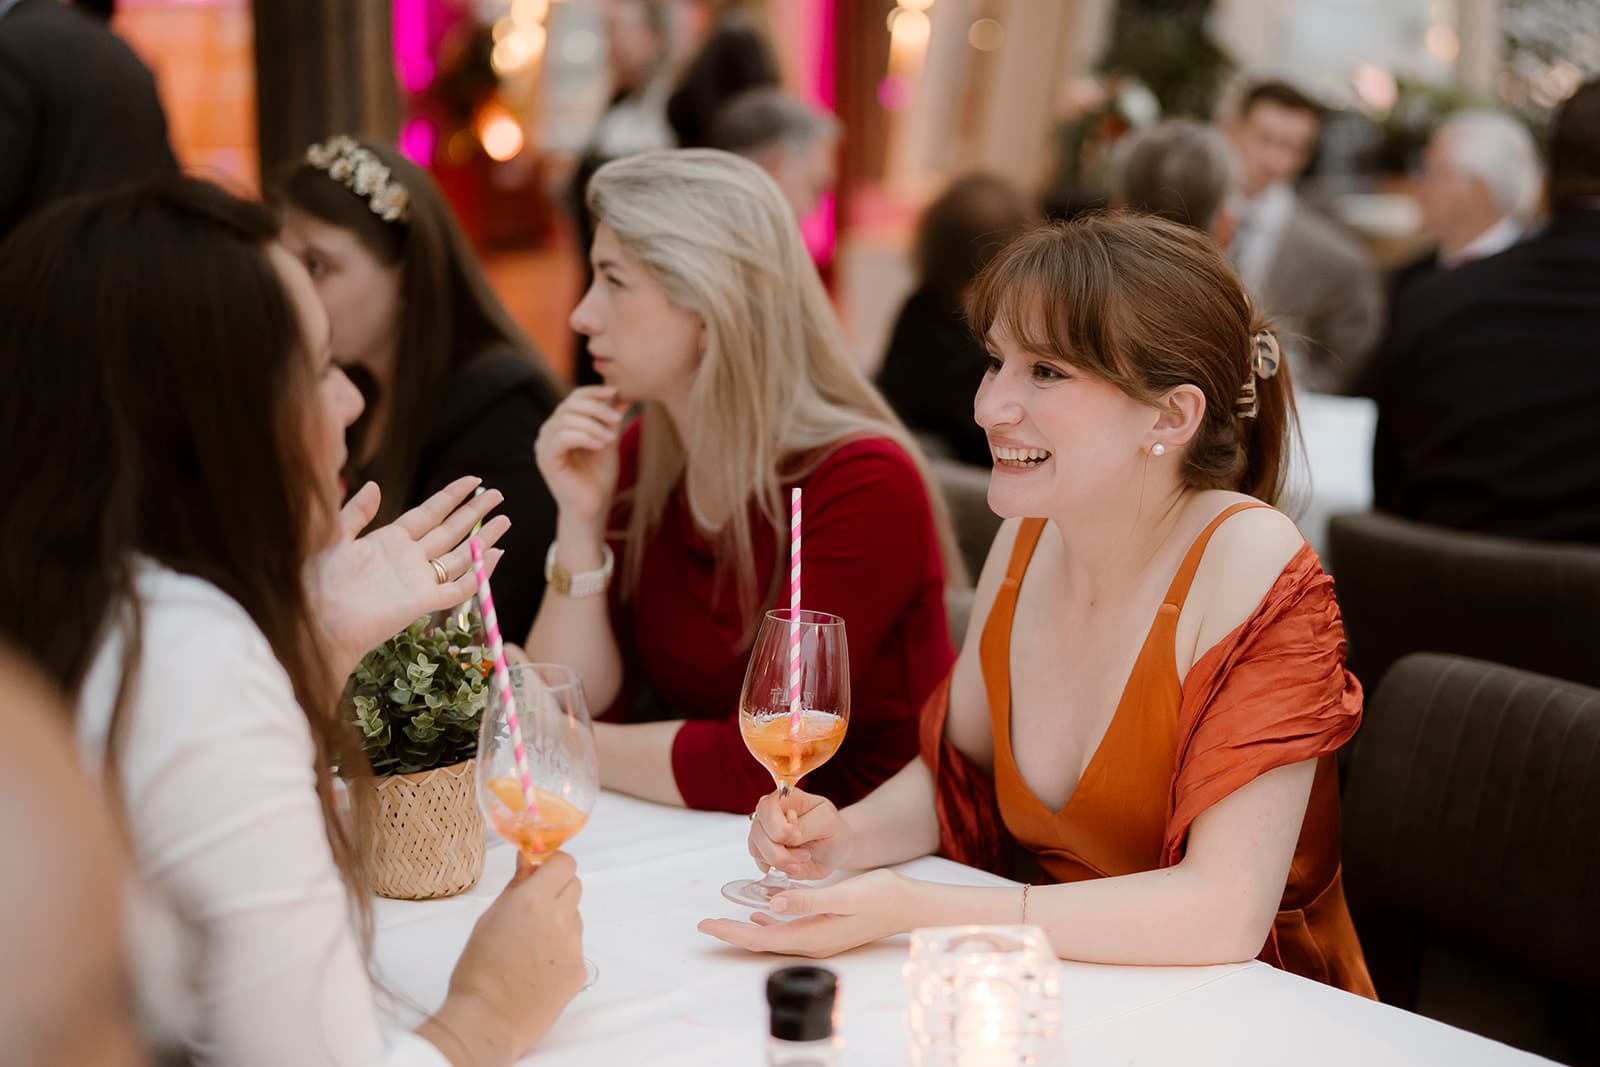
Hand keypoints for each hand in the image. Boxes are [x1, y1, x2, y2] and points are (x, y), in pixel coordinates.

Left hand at [307, 477, 510, 675]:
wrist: (317, 620)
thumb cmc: (316, 582)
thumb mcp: (332, 537)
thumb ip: (355, 513)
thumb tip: (373, 485)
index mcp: (389, 540)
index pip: (429, 512)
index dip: (451, 496)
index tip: (472, 481)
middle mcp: (409, 558)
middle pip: (450, 530)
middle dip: (474, 512)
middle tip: (497, 494)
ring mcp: (418, 581)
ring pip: (460, 556)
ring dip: (483, 539)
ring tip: (505, 520)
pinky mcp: (422, 603)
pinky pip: (458, 588)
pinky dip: (478, 574)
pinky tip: (494, 556)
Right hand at [423, 853, 585, 1064]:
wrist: (487, 1020)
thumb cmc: (478, 968)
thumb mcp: (489, 918)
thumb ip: (516, 885)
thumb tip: (528, 859)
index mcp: (534, 901)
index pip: (565, 863)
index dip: (554, 867)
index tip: (541, 875)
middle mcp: (560, 919)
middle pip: (574, 887)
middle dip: (557, 891)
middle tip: (534, 911)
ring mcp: (574, 946)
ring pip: (575, 918)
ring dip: (560, 922)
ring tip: (531, 946)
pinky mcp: (580, 970)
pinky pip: (575, 948)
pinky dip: (561, 951)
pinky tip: (539, 968)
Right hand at [534, 386, 626, 523]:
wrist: (593, 508)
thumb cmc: (599, 477)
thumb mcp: (609, 440)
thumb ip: (612, 418)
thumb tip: (624, 393)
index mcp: (561, 425)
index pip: (574, 398)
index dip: (594, 392)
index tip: (616, 393)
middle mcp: (549, 431)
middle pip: (570, 405)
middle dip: (597, 408)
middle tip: (618, 419)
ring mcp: (544, 445)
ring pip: (566, 419)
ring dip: (593, 425)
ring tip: (612, 438)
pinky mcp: (546, 459)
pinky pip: (562, 437)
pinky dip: (584, 437)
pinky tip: (601, 445)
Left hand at [697, 869, 908, 958]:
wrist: (909, 905)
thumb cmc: (880, 895)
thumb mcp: (844, 894)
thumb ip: (808, 901)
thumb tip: (774, 905)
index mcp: (813, 936)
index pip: (762, 938)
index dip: (732, 931)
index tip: (706, 924)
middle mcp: (813, 943)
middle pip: (763, 941)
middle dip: (733, 932)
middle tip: (705, 923)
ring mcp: (820, 939)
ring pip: (774, 937)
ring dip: (749, 929)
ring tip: (725, 920)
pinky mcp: (826, 931)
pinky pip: (788, 931)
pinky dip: (770, 922)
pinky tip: (763, 911)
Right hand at [748, 786, 852, 880]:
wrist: (834, 849)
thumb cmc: (831, 830)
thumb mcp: (827, 822)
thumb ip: (805, 825)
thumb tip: (786, 833)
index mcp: (784, 797)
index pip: (767, 808)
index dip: (780, 828)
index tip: (798, 837)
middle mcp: (768, 814)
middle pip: (758, 833)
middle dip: (782, 852)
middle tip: (805, 854)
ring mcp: (763, 833)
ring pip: (757, 851)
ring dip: (782, 862)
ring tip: (803, 858)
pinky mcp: (762, 852)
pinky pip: (761, 864)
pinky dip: (779, 869)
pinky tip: (794, 865)